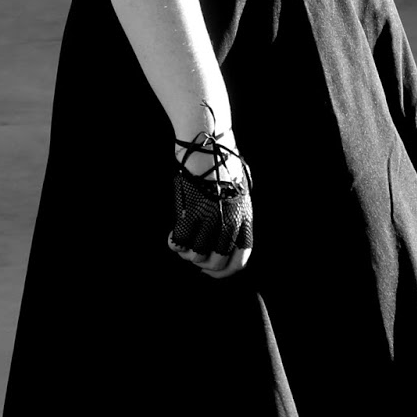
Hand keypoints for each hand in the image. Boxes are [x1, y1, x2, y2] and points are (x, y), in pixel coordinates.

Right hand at [170, 124, 252, 279]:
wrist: (208, 145)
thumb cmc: (219, 165)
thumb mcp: (236, 193)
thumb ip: (232, 217)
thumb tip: (218, 241)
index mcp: (244, 219)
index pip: (240, 260)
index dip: (223, 271)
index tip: (209, 269)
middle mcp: (231, 223)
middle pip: (217, 263)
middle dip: (202, 264)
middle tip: (191, 253)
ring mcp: (213, 219)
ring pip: (198, 256)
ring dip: (187, 252)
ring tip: (182, 240)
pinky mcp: (194, 211)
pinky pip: (181, 241)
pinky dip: (174, 243)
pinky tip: (172, 236)